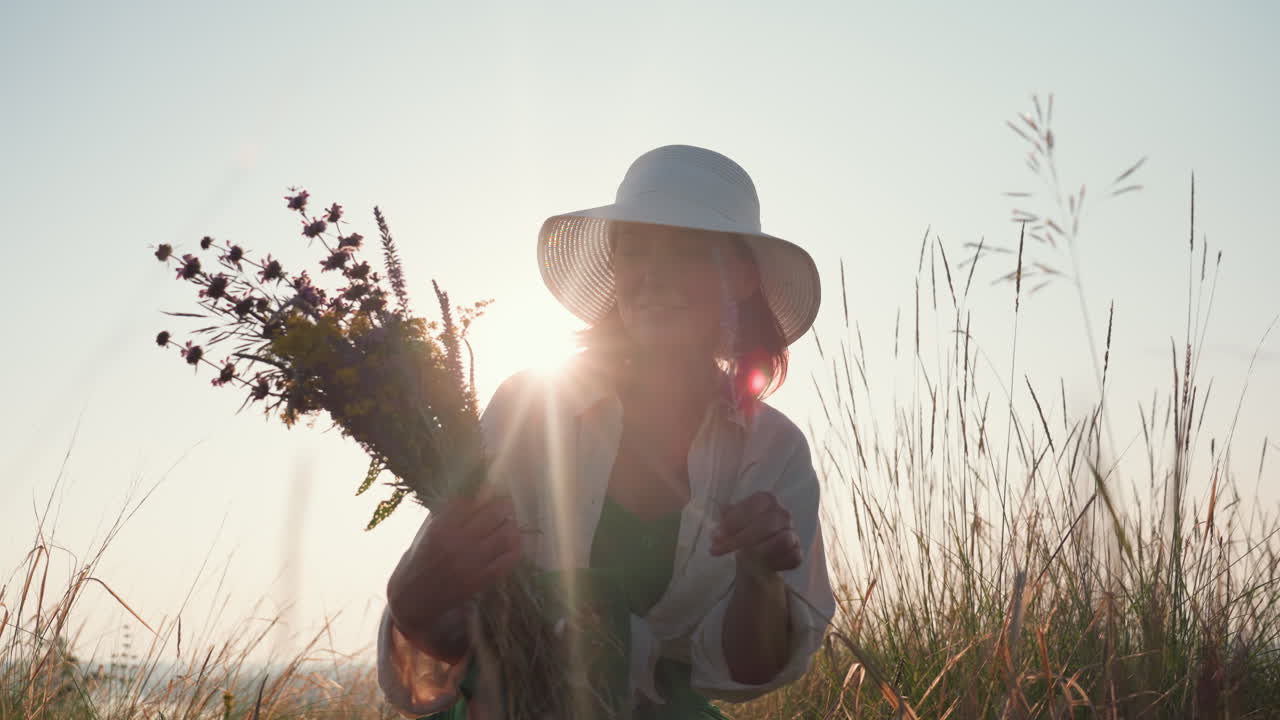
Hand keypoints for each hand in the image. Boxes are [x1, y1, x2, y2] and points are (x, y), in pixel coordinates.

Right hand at [386, 490, 521, 658]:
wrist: (411, 600)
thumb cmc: (417, 562)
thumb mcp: (425, 532)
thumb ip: (447, 513)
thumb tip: (475, 492)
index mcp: (440, 527)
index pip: (472, 499)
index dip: (485, 491)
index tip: (491, 490)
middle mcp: (456, 543)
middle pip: (495, 513)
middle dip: (504, 504)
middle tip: (506, 503)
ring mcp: (470, 563)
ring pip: (506, 534)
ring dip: (512, 524)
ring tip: (509, 522)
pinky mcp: (480, 581)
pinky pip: (508, 560)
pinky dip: (515, 547)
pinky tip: (512, 543)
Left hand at [708, 491, 801, 572]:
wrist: (755, 553)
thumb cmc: (743, 530)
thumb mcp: (731, 521)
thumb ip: (728, 516)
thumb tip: (722, 509)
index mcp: (766, 500)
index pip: (755, 505)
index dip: (735, 520)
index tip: (716, 535)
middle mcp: (782, 514)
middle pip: (768, 524)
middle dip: (741, 539)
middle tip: (720, 549)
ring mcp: (793, 533)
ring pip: (783, 541)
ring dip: (759, 552)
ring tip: (740, 559)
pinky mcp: (797, 552)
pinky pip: (793, 558)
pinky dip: (775, 563)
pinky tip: (759, 567)